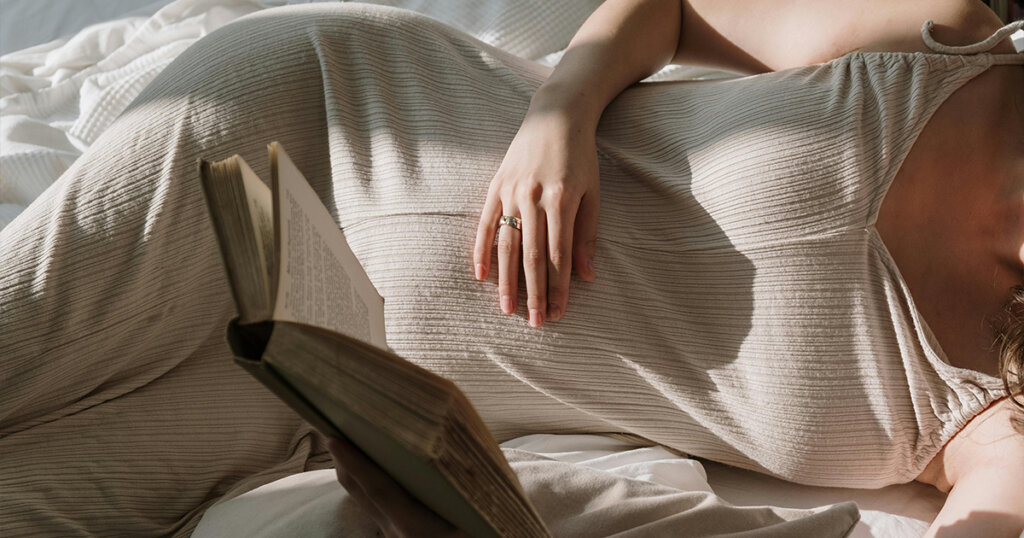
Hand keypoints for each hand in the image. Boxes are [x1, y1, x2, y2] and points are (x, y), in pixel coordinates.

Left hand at [327, 436, 465, 537]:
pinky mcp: (399, 534)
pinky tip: (371, 465)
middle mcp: (398, 532)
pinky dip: (366, 482)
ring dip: (352, 470)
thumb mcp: (475, 520)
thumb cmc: (480, 537)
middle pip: (360, 492)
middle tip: (330, 424)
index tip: (334, 440)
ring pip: (364, 499)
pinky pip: (375, 505)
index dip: (356, 463)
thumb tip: (452, 455)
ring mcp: (395, 535)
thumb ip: (461, 490)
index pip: (379, 489)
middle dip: (343, 460)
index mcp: (415, 527)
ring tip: (346, 438)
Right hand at [472, 110, 599, 326]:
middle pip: (532, 255)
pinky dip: (482, 250)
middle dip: (534, 293)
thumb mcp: (593, 193)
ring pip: (507, 244)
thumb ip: (586, 235)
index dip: (558, 288)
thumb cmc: (580, 157)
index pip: (558, 255)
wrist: (556, 115)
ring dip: (507, 280)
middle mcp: (534, 198)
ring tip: (507, 309)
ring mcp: (512, 191)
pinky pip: (486, 223)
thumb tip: (586, 276)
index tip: (559, 314)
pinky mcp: (496, 185)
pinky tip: (481, 275)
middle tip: (535, 322)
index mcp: (562, 200)